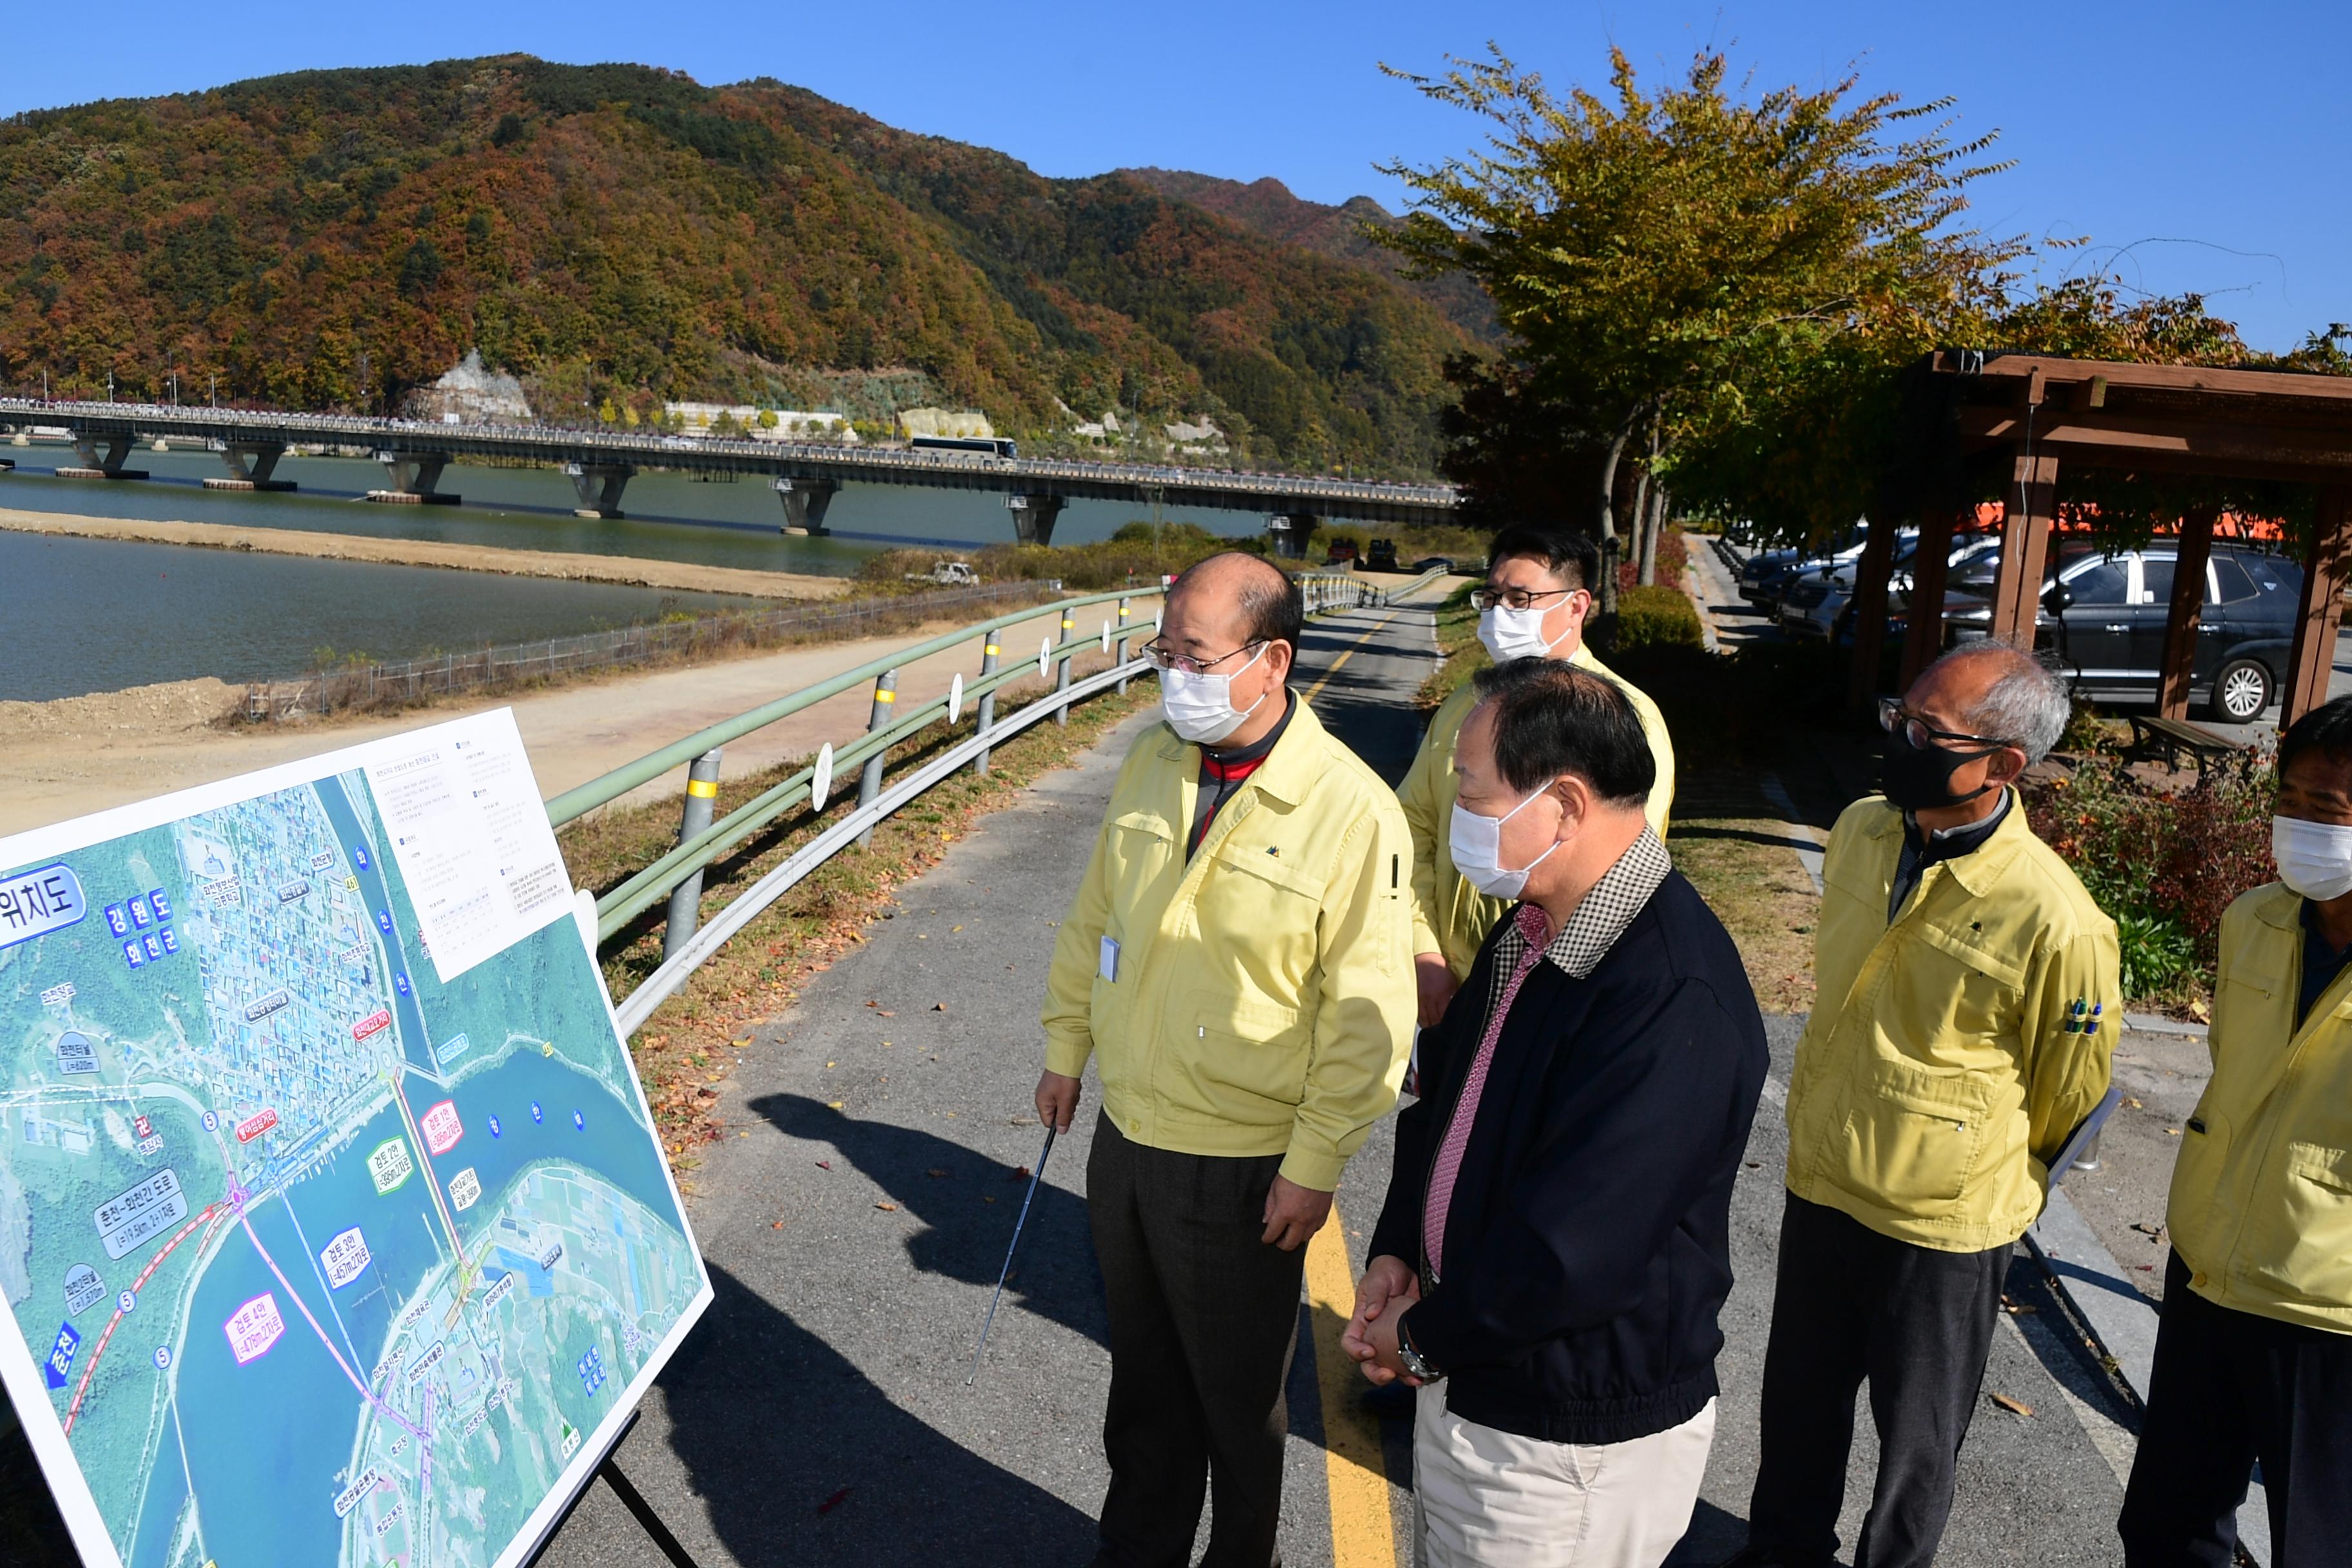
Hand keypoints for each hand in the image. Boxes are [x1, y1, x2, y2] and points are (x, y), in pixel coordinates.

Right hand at [1035, 1070, 1080, 1134]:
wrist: (1066, 1059)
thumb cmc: (1064, 1080)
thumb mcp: (1065, 1102)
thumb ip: (1063, 1118)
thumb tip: (1061, 1132)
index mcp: (1042, 1103)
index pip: (1048, 1123)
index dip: (1059, 1122)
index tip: (1069, 1115)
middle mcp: (1042, 1098)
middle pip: (1056, 1113)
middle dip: (1067, 1109)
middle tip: (1071, 1100)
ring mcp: (1048, 1091)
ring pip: (1062, 1104)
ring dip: (1070, 1100)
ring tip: (1072, 1091)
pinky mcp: (1054, 1085)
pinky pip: (1063, 1095)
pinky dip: (1070, 1093)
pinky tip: (1073, 1086)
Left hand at [1259, 1175, 1333, 1250]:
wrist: (1315, 1165)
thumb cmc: (1293, 1173)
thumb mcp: (1274, 1188)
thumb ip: (1270, 1207)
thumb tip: (1267, 1221)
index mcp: (1285, 1212)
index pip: (1273, 1233)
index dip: (1267, 1238)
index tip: (1266, 1239)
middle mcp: (1300, 1219)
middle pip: (1290, 1243)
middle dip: (1282, 1244)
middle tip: (1278, 1241)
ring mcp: (1313, 1218)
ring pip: (1305, 1238)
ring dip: (1297, 1238)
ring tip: (1292, 1233)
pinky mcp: (1324, 1213)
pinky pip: (1316, 1229)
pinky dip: (1310, 1230)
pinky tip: (1305, 1225)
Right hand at [1341, 1255, 1419, 1384]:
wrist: (1407, 1269)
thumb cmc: (1386, 1272)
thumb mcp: (1378, 1281)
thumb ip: (1375, 1296)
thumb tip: (1371, 1314)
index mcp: (1360, 1322)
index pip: (1349, 1342)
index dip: (1355, 1351)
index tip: (1370, 1351)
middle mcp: (1373, 1336)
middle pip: (1367, 1363)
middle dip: (1376, 1373)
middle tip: (1389, 1374)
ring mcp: (1390, 1341)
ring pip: (1388, 1366)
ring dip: (1399, 1376)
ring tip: (1413, 1379)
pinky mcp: (1406, 1341)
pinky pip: (1407, 1361)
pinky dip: (1414, 1369)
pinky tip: (1425, 1373)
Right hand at [1415, 952, 1458, 1028]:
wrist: (1424, 959)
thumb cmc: (1439, 970)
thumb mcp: (1452, 982)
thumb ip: (1455, 996)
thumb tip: (1460, 1009)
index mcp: (1441, 995)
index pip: (1444, 1016)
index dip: (1447, 1025)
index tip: (1451, 1031)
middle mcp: (1429, 999)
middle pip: (1433, 1021)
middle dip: (1438, 1029)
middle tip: (1444, 1036)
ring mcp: (1420, 1000)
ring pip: (1424, 1020)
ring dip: (1429, 1028)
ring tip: (1435, 1034)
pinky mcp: (1414, 999)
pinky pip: (1417, 1015)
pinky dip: (1422, 1022)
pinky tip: (1426, 1026)